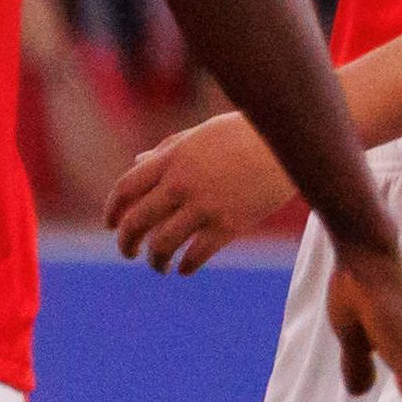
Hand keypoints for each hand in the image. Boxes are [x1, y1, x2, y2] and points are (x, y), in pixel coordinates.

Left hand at [106, 111, 297, 270]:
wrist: (291, 142)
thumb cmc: (246, 132)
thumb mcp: (199, 134)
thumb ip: (166, 149)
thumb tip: (139, 161)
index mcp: (171, 159)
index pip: (126, 189)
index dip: (113, 211)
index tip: (111, 226)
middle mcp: (181, 184)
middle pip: (136, 221)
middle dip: (126, 243)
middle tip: (128, 253)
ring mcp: (205, 205)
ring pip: (163, 244)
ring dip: (155, 261)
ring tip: (159, 266)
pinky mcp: (230, 224)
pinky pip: (197, 254)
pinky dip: (187, 266)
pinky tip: (186, 269)